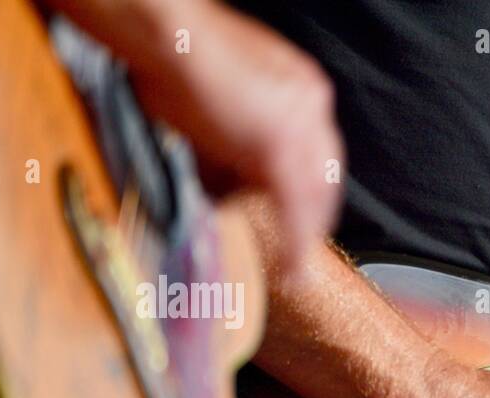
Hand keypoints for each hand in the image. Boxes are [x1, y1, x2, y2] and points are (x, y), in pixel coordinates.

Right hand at [56, 0, 344, 276]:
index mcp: (304, 90)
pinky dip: (294, 245)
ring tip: (289, 265)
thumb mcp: (223, 105)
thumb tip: (231, 185)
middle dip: (313, 221)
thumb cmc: (174, 60)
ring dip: (300, 236)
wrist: (165, 34)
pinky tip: (291, 271)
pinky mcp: (278, 147)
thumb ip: (239, 142)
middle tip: (301, 257)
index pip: (319, 156)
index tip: (301, 220)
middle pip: (324, 179)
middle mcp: (312, 105)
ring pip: (312, 198)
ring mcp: (300, 125)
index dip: (310, 195)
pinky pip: (294, 209)